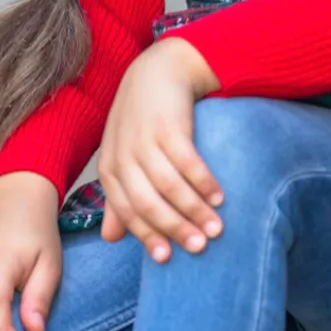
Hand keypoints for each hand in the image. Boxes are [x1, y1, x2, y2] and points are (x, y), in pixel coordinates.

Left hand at [99, 36, 224, 263]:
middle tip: (200, 247)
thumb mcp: (123, 157)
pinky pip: (187, 161)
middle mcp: (123, 156)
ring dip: (195, 210)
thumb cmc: (142, 121)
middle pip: (147, 203)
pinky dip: (204, 182)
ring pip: (169, 186)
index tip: (168, 259)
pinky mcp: (168, 125)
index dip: (147, 236)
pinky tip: (220, 196)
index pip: (127, 212)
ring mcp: (144, 140)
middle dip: (174, 229)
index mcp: (110, 169)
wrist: (158, 71)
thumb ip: (119, 198)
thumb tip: (110, 239)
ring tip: (217, 228)